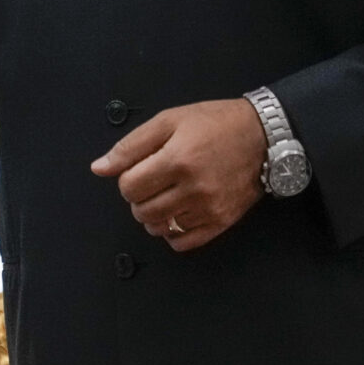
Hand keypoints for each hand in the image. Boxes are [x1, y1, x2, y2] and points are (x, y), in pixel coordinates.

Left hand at [91, 98, 266, 250]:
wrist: (264, 136)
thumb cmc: (215, 123)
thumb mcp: (169, 121)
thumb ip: (130, 146)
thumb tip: (99, 168)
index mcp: (177, 160)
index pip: (129, 187)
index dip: (127, 178)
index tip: (141, 169)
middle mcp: (193, 189)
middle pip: (142, 211)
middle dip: (138, 198)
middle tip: (153, 182)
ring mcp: (209, 209)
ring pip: (160, 229)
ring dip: (154, 216)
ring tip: (165, 196)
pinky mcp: (222, 222)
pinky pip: (184, 243)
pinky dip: (173, 233)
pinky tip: (177, 214)